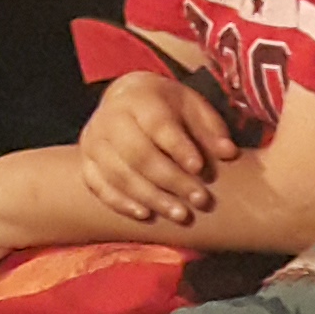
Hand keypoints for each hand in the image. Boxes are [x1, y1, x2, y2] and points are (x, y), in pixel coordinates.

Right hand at [78, 69, 237, 224]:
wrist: (126, 98)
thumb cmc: (167, 107)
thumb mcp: (193, 107)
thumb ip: (211, 129)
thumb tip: (229, 153)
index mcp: (139, 98)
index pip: (157, 125)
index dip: (179, 148)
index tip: (200, 168)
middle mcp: (110, 118)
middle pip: (138, 154)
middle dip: (171, 180)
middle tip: (200, 200)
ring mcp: (94, 141)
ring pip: (119, 174)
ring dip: (151, 197)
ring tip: (181, 215)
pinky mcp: (86, 161)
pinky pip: (98, 186)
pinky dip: (121, 202)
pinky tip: (146, 215)